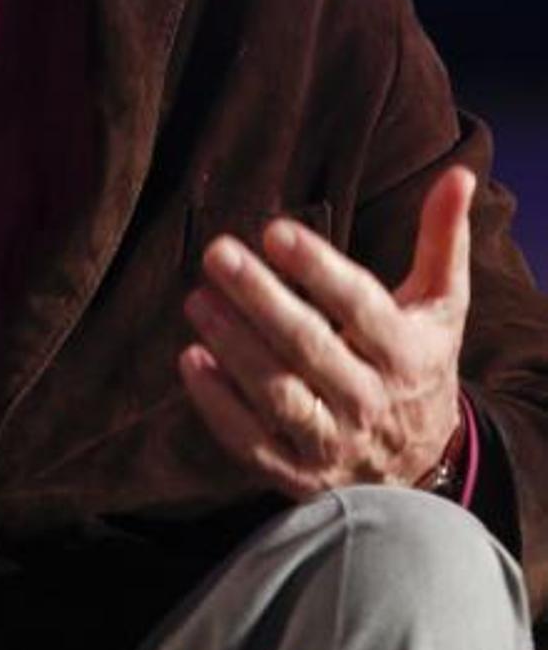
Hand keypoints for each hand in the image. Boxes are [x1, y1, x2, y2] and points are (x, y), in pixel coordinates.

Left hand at [179, 166, 473, 496]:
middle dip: (260, 299)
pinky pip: (252, 444)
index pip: (360, 306)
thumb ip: (443, 239)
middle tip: (217, 253)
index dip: (318, 269)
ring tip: (197, 300)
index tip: (274, 230)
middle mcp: (370, 402)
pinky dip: (218, 407)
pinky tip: (191, 360)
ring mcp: (332, 443)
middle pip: (310, 348)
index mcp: (406, 354)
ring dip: (234, 348)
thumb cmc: (419, 363)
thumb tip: (458, 174)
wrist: (422, 466)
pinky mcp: (297, 475)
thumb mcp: (441, 304)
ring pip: (279, 396)